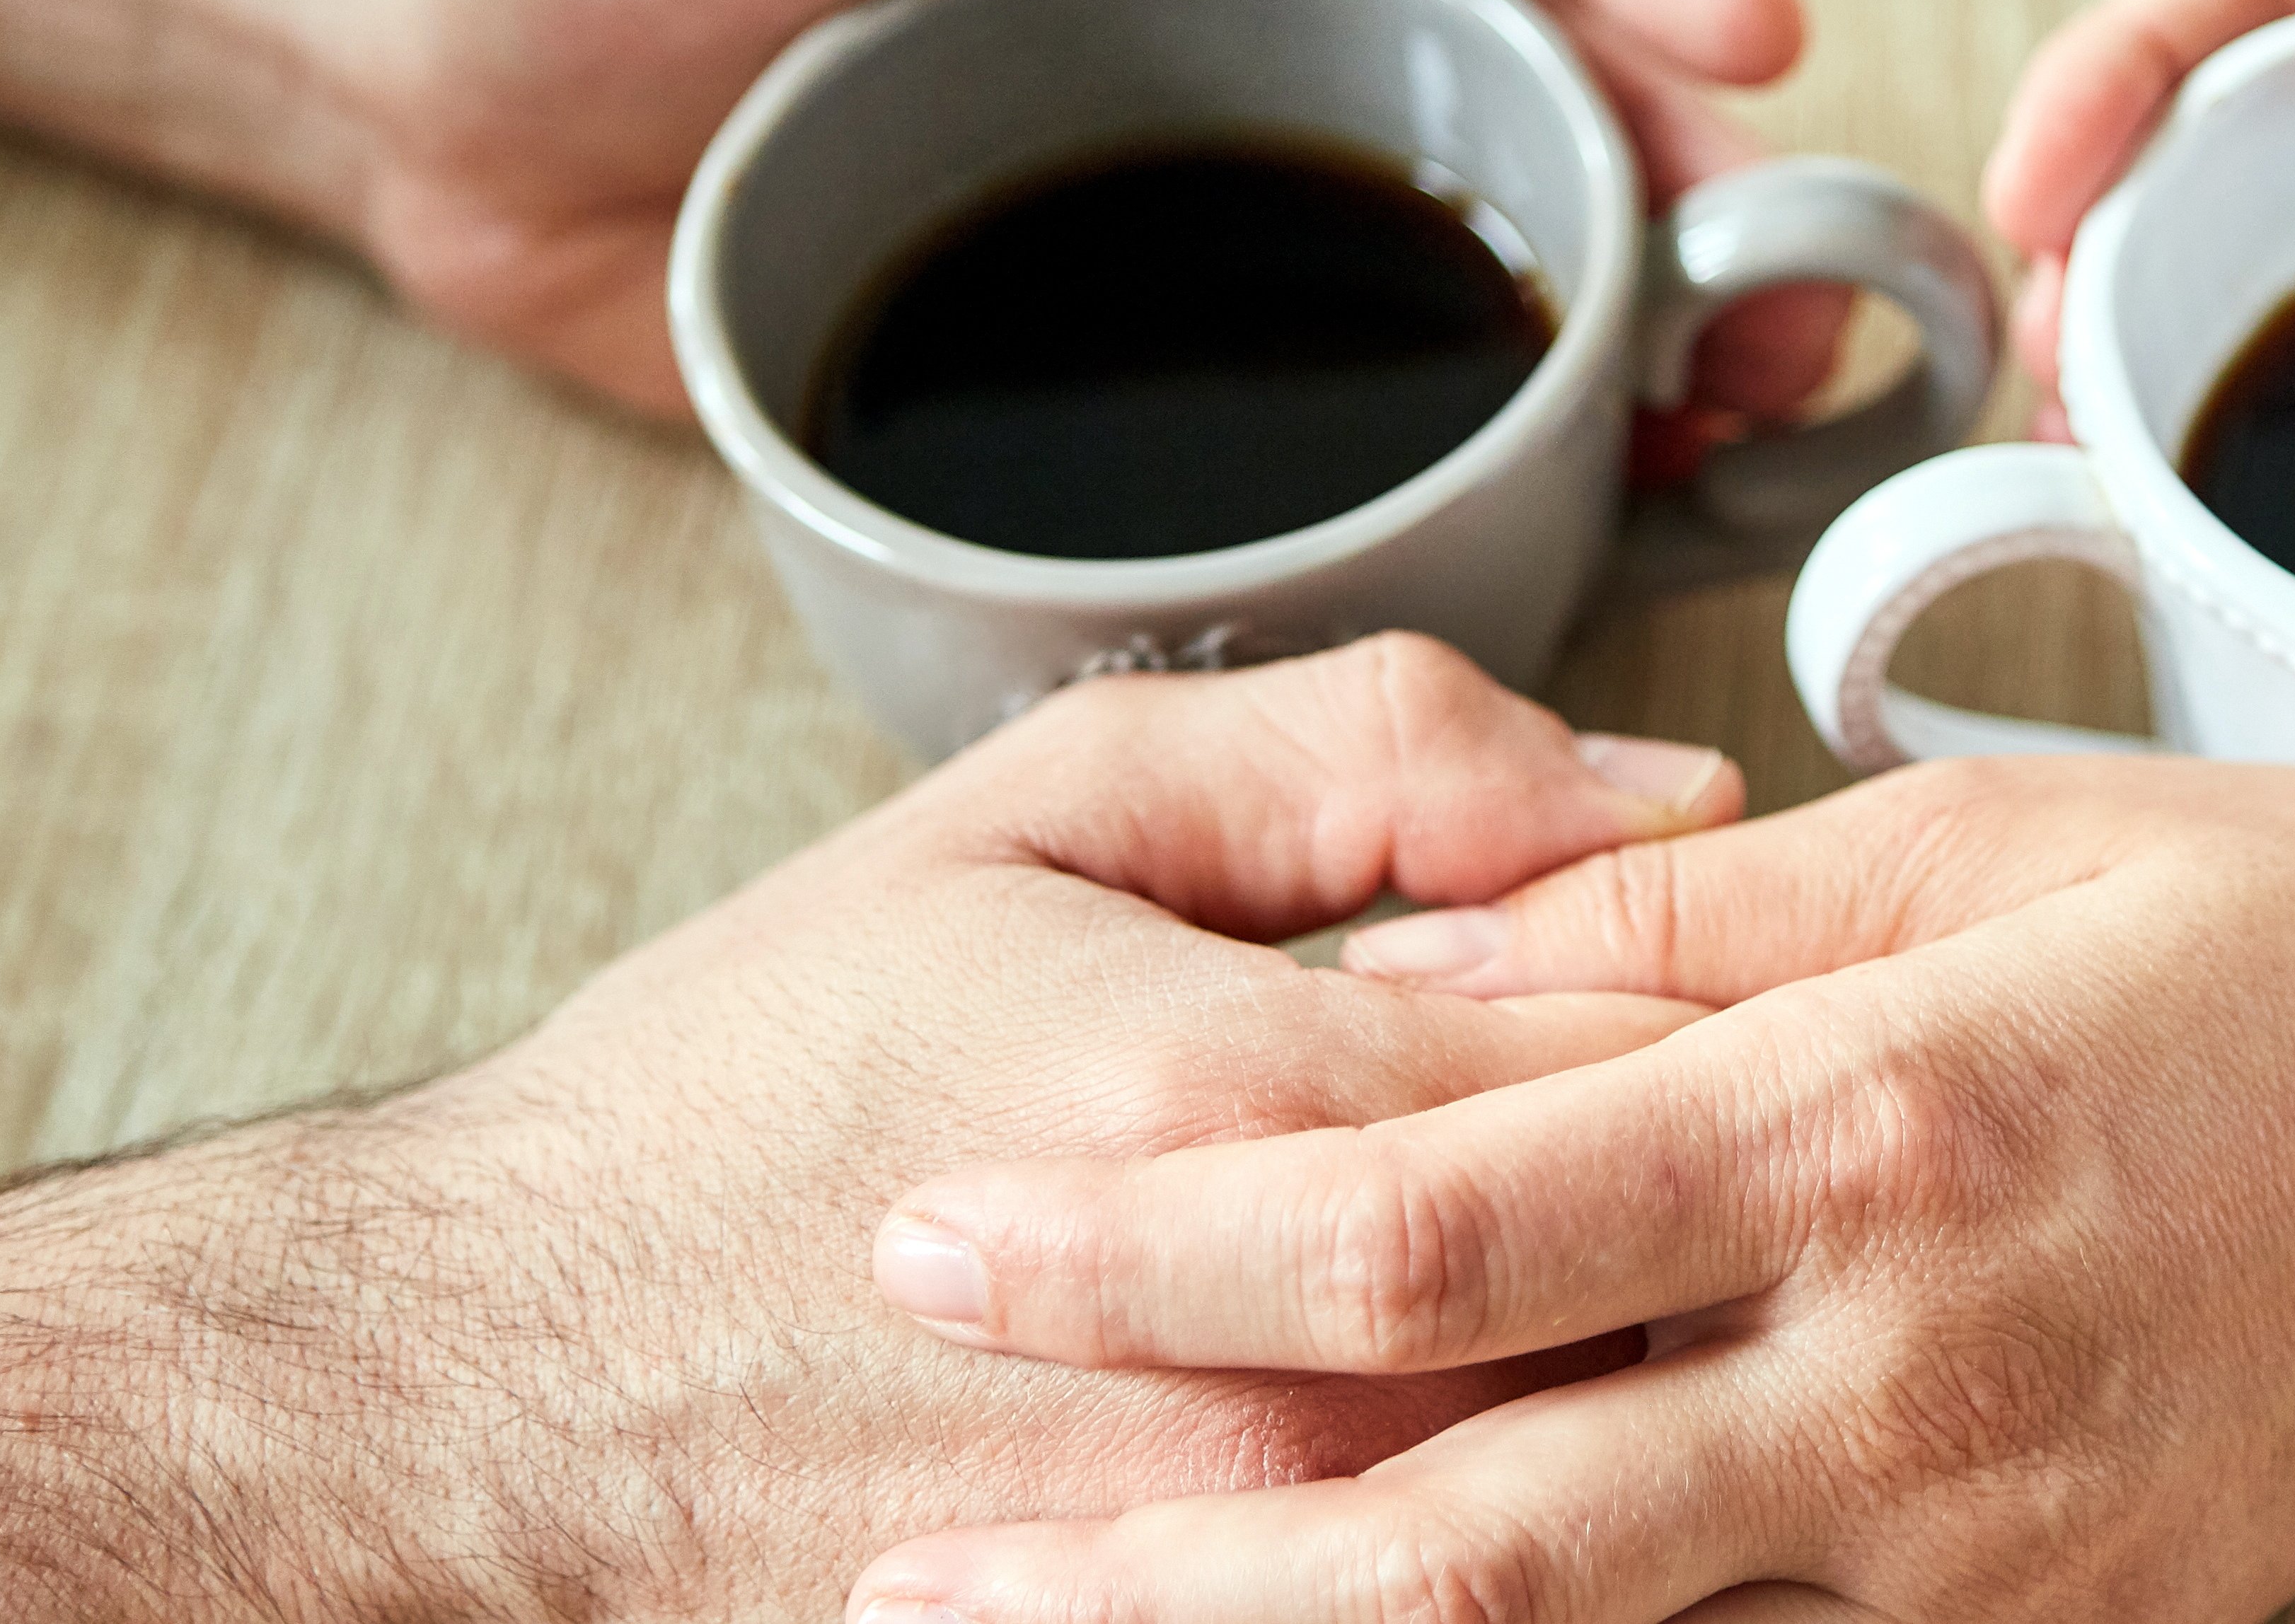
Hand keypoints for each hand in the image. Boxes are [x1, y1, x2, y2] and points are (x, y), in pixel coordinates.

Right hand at [0, 636, 1750, 1618]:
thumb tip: (1670, 780)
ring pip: (1649, 1467)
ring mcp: (1278, 1555)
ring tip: (1711, 1288)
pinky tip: (1572, 1434)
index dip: (1788, 992)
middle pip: (1711, 1269)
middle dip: (1780, 1190)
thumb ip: (1371, 754)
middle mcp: (1306, 1362)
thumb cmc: (754, 1097)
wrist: (496, 1387)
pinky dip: (1584, 1519)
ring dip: (1709, 1367)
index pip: (1693, 1036)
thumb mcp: (1034, 813)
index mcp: (1266, 1103)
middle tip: (1799, 1135)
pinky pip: (1514, 1595)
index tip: (1793, 971)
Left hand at [345, 0, 1844, 420]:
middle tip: (1799, 281)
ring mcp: (1225, 144)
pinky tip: (1593, 491)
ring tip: (1748, 406)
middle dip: (1701, 159)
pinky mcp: (1159, 319)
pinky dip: (1499, 430)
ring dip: (1646, 310)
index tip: (1747, 30)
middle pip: (1552, 46)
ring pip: (1495, 217)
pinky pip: (1366, 368)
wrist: (443, 85)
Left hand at [843, 755, 2294, 1623]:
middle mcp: (1894, 1377)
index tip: (935, 1235)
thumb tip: (1422, 940)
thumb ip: (1680, 900)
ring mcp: (1970, 1552)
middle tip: (893, 1568)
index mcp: (1861, 1122)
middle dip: (1144, 1570)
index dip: (1150, 1242)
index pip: (1427, 1214)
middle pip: (1447, 1538)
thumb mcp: (1987, 833)